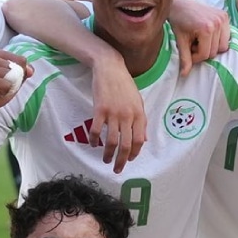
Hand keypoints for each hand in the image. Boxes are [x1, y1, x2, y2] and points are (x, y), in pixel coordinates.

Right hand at [0, 50, 30, 118]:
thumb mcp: (14, 81)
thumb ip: (23, 73)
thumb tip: (31, 70)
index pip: (21, 60)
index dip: (20, 74)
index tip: (7, 79)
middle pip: (17, 67)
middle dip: (14, 81)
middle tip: (0, 86)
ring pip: (12, 76)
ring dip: (8, 87)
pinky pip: (6, 84)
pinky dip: (4, 92)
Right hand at [89, 58, 145, 173]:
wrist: (110, 68)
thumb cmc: (125, 85)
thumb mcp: (138, 102)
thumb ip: (141, 121)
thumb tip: (144, 140)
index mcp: (139, 114)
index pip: (139, 140)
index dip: (134, 153)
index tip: (129, 160)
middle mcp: (128, 115)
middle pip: (126, 145)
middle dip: (121, 160)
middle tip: (117, 169)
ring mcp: (113, 113)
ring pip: (112, 141)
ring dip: (108, 154)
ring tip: (105, 159)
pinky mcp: (100, 110)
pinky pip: (97, 130)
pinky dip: (94, 140)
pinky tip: (93, 144)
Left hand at [168, 0, 229, 75]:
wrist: (180, 3)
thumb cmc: (178, 21)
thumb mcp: (180, 40)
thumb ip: (184, 58)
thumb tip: (184, 75)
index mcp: (207, 29)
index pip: (206, 55)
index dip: (195, 57)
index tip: (187, 50)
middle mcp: (218, 23)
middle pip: (215, 51)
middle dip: (203, 51)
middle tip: (192, 44)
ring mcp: (223, 18)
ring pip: (223, 46)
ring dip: (211, 46)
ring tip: (199, 39)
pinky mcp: (225, 16)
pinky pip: (226, 36)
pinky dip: (217, 39)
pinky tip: (206, 34)